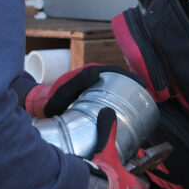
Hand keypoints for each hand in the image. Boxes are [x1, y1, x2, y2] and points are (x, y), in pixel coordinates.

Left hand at [25, 64, 144, 117]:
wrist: (41, 109)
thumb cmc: (51, 99)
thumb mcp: (64, 91)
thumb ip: (76, 82)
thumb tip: (97, 71)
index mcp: (90, 74)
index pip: (116, 71)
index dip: (132, 76)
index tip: (144, 85)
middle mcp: (94, 81)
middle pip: (120, 81)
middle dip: (135, 88)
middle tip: (147, 101)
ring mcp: (94, 91)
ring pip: (117, 92)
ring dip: (130, 97)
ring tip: (142, 110)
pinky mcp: (93, 103)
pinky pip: (111, 101)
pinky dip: (122, 106)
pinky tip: (129, 118)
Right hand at [80, 108, 148, 188]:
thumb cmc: (103, 177)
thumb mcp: (107, 151)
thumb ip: (108, 132)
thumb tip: (108, 112)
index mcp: (131, 187)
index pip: (143, 185)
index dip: (140, 180)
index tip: (136, 175)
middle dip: (120, 188)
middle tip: (109, 178)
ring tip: (95, 188)